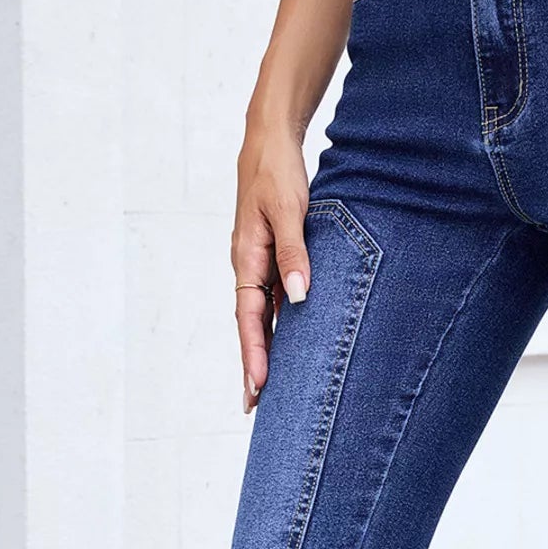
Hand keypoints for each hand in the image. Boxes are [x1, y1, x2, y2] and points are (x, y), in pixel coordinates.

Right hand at [231, 121, 311, 412]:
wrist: (269, 141)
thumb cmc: (277, 172)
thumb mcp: (288, 210)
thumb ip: (294, 253)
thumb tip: (301, 297)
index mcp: (246, 258)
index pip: (249, 317)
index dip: (254, 353)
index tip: (258, 386)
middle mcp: (249, 266)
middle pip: (250, 325)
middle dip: (253, 365)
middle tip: (253, 406)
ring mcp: (259, 263)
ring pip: (261, 316)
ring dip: (264, 350)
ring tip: (268, 387)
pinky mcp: (272, 256)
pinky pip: (273, 299)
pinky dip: (278, 325)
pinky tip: (288, 345)